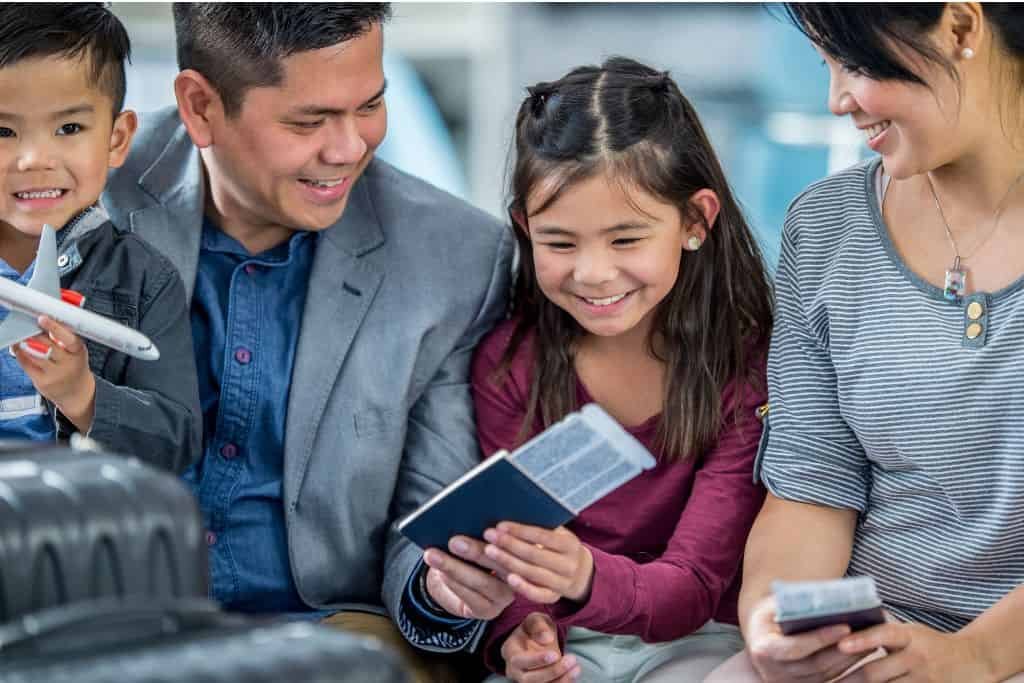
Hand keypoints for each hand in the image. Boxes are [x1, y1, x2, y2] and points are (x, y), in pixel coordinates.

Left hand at [14, 316, 94, 431]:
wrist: (77, 392)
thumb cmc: (74, 366)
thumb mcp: (75, 351)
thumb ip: (62, 338)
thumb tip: (43, 323)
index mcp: (78, 351)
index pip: (68, 338)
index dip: (54, 327)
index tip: (42, 319)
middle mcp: (69, 363)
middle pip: (47, 345)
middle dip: (34, 335)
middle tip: (27, 327)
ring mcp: (55, 374)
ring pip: (34, 354)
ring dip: (24, 344)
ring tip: (22, 339)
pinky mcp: (43, 382)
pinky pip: (26, 364)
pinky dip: (20, 355)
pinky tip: (20, 350)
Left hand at [422, 535, 514, 619]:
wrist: (457, 582)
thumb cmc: (471, 553)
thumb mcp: (480, 540)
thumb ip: (484, 535)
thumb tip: (472, 522)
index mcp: (523, 554)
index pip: (517, 547)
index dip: (503, 539)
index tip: (487, 529)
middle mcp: (519, 577)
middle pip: (500, 565)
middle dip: (475, 552)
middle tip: (454, 541)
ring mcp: (504, 596)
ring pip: (483, 582)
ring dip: (456, 568)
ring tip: (435, 556)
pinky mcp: (488, 610)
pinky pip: (472, 597)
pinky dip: (455, 584)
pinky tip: (441, 573)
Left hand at [483, 523, 592, 603]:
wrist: (580, 573)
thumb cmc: (559, 546)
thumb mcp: (558, 534)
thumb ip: (541, 526)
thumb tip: (512, 512)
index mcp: (570, 544)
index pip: (543, 536)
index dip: (521, 530)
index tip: (500, 525)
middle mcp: (569, 565)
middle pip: (535, 554)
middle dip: (509, 544)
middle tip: (488, 536)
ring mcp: (563, 583)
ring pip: (533, 573)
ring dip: (508, 562)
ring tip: (488, 552)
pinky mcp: (554, 597)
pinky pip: (538, 595)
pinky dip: (523, 588)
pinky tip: (508, 578)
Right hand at [501, 612, 579, 681]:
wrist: (537, 638)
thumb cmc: (534, 628)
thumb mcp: (535, 619)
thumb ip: (538, 626)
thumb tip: (546, 639)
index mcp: (510, 651)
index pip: (519, 661)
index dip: (536, 660)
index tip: (555, 654)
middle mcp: (514, 670)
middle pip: (528, 680)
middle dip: (552, 672)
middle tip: (571, 659)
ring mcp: (525, 680)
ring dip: (560, 680)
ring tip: (576, 668)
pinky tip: (573, 673)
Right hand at [745, 594, 862, 681]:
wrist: (759, 637)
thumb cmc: (769, 616)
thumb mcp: (772, 605)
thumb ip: (791, 603)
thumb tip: (824, 598)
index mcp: (763, 649)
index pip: (795, 648)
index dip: (821, 638)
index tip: (845, 626)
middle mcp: (773, 673)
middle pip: (815, 665)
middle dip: (843, 649)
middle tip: (867, 634)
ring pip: (826, 675)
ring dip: (850, 659)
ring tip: (871, 641)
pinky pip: (829, 680)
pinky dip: (846, 667)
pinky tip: (861, 653)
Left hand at [839, 623, 991, 682]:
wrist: (973, 661)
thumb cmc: (929, 644)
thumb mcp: (911, 632)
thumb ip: (882, 632)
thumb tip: (844, 626)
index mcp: (910, 636)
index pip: (884, 635)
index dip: (862, 640)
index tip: (840, 645)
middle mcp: (917, 658)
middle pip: (876, 672)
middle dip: (849, 679)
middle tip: (827, 682)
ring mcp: (924, 680)